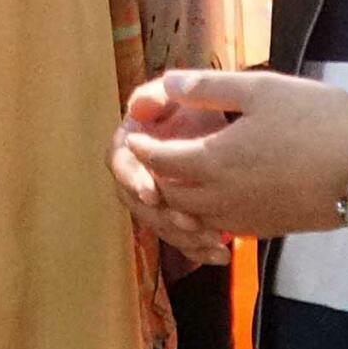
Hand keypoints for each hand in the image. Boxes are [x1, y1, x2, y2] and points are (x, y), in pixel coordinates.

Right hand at [110, 77, 232, 264]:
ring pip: (161, 226)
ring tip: (213, 240)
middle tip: (189, 223)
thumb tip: (136, 107)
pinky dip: (200, 249)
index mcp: (130, 145)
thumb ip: (159, 95)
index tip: (151, 192)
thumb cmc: (197, 106)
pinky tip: (221, 254)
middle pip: (138, 204)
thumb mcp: (180, 94)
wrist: (227, 124)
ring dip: (183, 237)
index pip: (120, 165)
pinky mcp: (177, 215)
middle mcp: (137, 175)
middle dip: (162, 217)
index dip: (132, 180)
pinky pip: (182, 240)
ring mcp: (158, 199)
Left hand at [121, 70, 347, 238]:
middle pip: (170, 192)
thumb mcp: (262, 89)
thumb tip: (166, 84)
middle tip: (154, 152)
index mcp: (213, 160)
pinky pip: (220, 225)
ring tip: (183, 171)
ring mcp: (243, 219)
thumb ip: (209, 87)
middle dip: (155, 173)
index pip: (157, 161)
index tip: (133, 134)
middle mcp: (220, 197)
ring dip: (179, 195)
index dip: (141, 147)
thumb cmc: (319, 120)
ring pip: (193, 214)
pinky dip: (207, 212)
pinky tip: (220, 191)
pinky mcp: (265, 230)